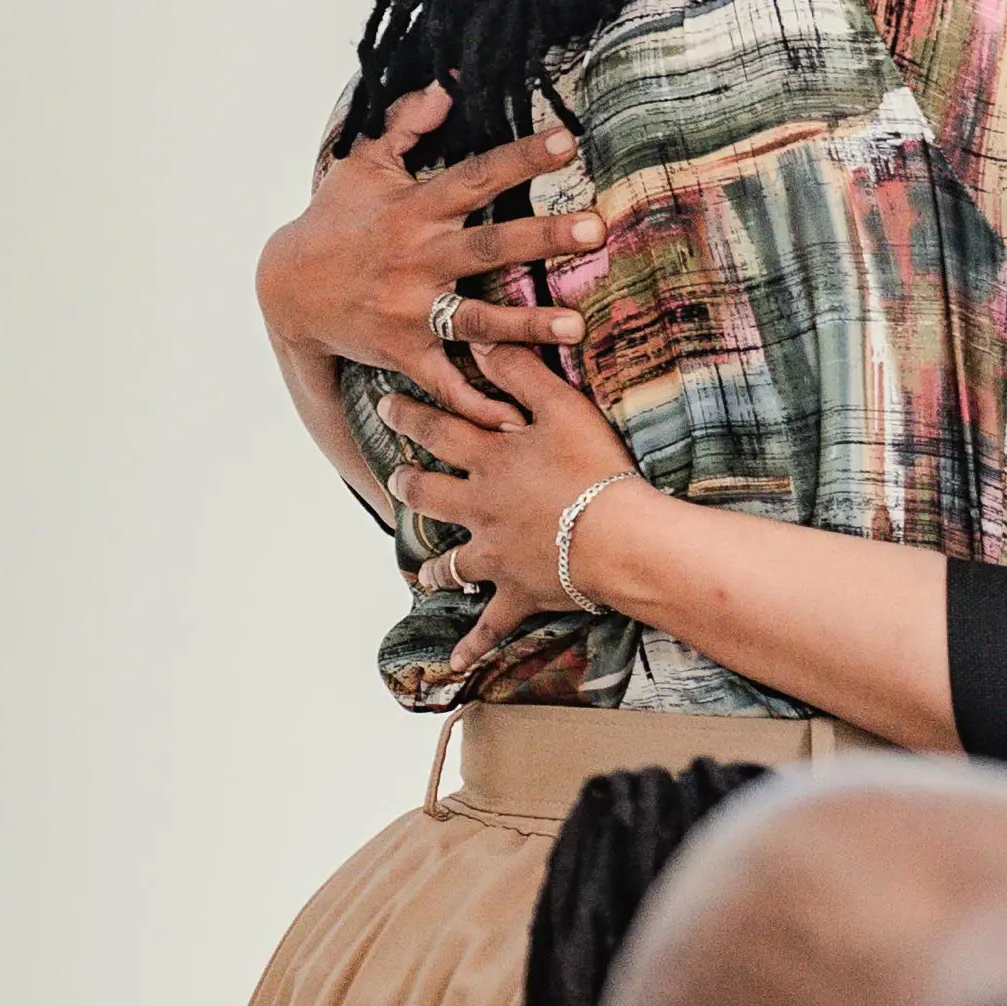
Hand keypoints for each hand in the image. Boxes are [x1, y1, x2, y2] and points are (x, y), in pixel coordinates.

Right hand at [257, 84, 603, 427]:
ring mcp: (409, 310)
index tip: (567, 140)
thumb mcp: (362, 165)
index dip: (520, 157)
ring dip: (527, 325)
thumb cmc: (336, 221)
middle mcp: (416, 258)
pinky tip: (517, 416)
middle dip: (542, 239)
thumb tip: (447, 86)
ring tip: (577, 325)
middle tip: (595, 229)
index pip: (476, 175)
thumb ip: (406, 125)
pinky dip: (477, 403)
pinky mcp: (403, 353)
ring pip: (477, 318)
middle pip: (488, 246)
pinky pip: (445, 382)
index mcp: (414, 208)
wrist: (288, 288)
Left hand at [383, 346, 653, 668]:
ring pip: (450, 562)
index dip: (410, 414)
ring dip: (433, 567)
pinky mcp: (517, 593)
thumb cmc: (597, 469)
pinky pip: (489, 625)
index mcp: (490, 459)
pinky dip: (473, 645)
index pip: (438, 429)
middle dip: (408, 485)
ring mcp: (494, 554)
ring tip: (420, 572)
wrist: (620, 538)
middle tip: (395, 479)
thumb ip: (519, 372)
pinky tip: (455, 664)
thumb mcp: (562, 407)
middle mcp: (481, 507)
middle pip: (429, 494)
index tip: (386, 404)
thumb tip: (479, 341)